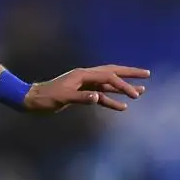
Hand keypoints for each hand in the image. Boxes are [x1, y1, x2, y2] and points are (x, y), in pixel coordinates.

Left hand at [23, 65, 149, 112]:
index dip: (122, 84)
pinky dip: (111, 100)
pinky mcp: (82, 93)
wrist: (32, 100)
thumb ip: (81, 98)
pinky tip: (122, 106)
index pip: (108, 76)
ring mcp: (84, 84)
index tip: (134, 94)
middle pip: (112, 73)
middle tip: (147, 74)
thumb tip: (98, 98)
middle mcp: (85, 76)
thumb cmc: (46, 98)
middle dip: (130, 74)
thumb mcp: (63, 98)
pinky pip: (101, 95)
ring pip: (109, 84)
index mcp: (82, 74)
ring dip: (123, 88)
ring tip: (141, 91)